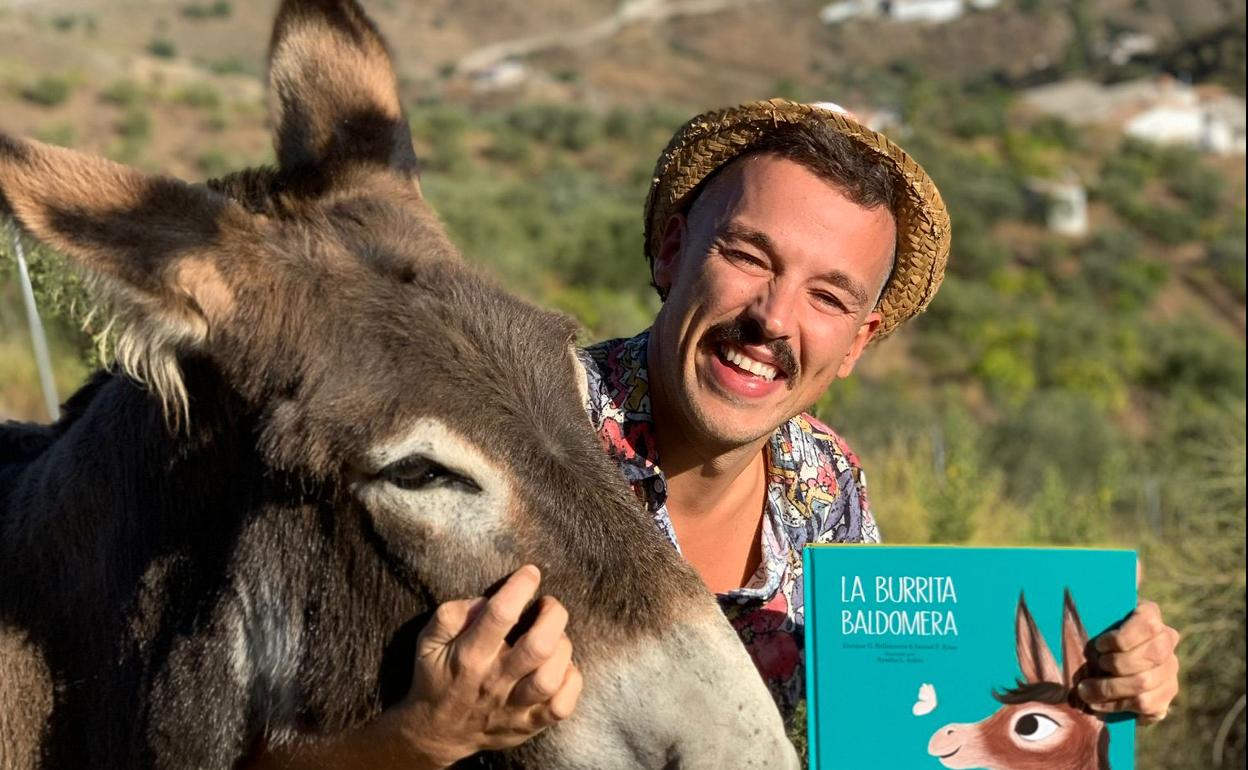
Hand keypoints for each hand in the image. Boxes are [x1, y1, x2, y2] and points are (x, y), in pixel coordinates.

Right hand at [396, 564, 583, 766]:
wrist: (435, 733)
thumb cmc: (436, 677)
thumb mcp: (428, 642)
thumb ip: (451, 615)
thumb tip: (485, 600)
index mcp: (469, 656)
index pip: (501, 615)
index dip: (521, 586)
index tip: (530, 573)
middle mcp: (495, 682)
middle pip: (539, 647)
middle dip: (553, 615)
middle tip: (548, 605)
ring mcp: (514, 707)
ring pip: (551, 677)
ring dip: (563, 648)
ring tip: (554, 637)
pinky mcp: (529, 725)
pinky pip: (562, 706)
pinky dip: (571, 681)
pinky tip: (561, 667)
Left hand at [1077, 599, 1180, 724]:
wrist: (1104, 655)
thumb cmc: (1091, 628)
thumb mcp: (1093, 614)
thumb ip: (1087, 608)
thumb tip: (1067, 595)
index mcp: (1149, 614)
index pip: (1148, 625)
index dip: (1122, 638)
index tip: (1098, 645)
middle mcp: (1167, 640)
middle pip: (1151, 656)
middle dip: (1117, 665)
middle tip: (1092, 667)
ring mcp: (1170, 668)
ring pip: (1146, 683)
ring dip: (1111, 689)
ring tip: (1086, 690)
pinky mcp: (1166, 694)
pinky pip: (1148, 706)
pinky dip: (1118, 707)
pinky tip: (1098, 704)